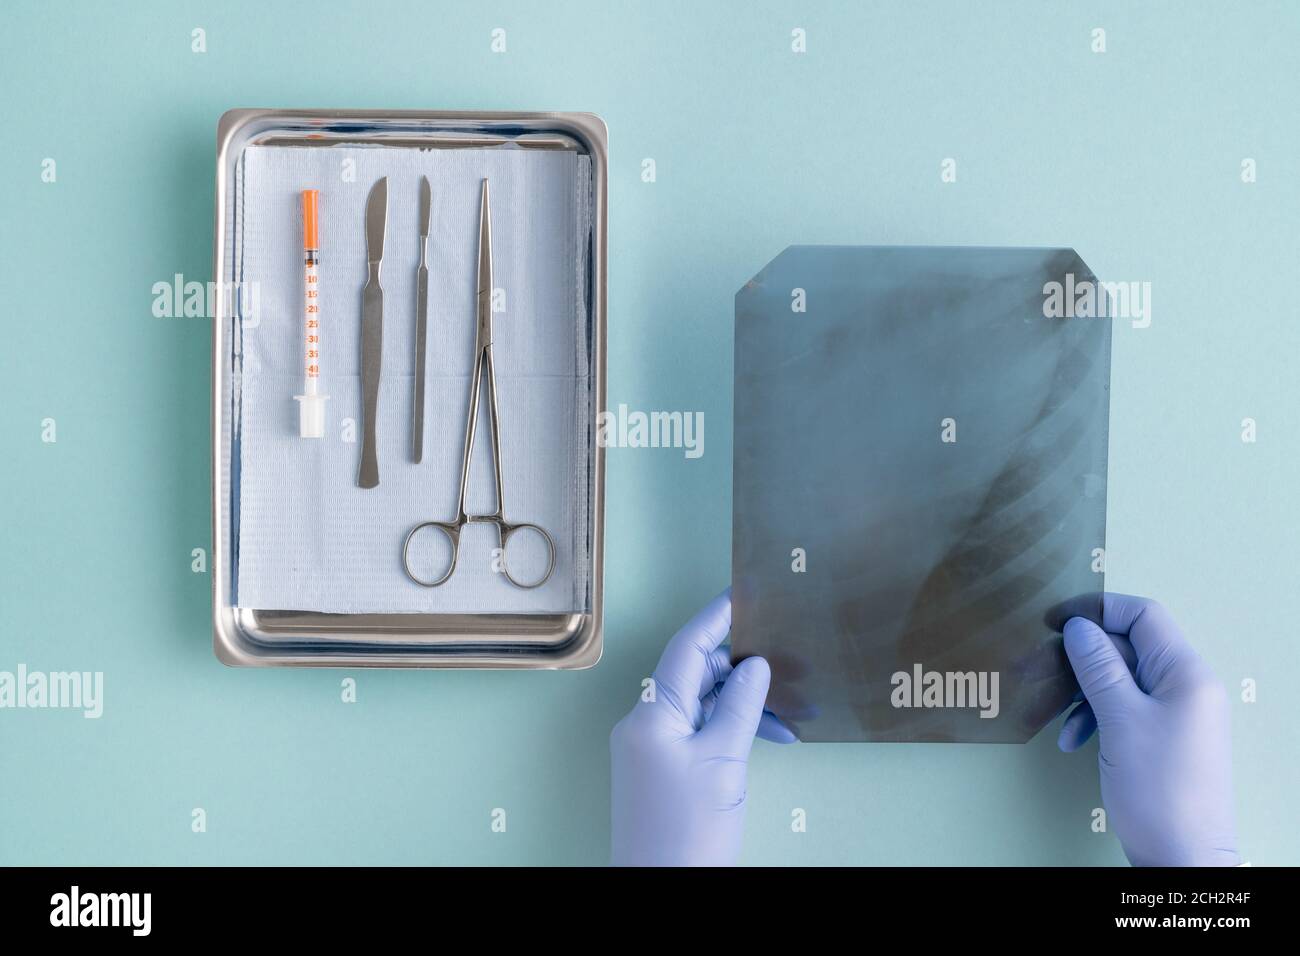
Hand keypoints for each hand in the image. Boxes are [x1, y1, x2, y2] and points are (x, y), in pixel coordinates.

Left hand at [610, 589, 794, 865]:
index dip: (716, 618)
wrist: (663, 892)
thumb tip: (755, 665)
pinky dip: (730, 728)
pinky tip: (767, 736)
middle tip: (784, 658)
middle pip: (694, 674)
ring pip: (699, 704)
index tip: (744, 594)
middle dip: (739, 666)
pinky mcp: (662, 771)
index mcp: (651, 714)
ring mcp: (651, 749)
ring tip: (790, 710)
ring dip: (741, 702)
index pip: (687, 649)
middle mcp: (644, 725)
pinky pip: (697, 731)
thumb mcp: (724, 763)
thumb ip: (740, 708)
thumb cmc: (688, 833)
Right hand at [1058, 593, 1239, 865]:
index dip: (1099, 610)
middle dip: (1086, 659)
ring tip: (1063, 720)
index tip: (1056, 620)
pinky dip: (1095, 717)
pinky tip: (1075, 739)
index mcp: (1186, 674)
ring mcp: (1175, 713)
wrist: (1181, 856)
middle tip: (1047, 670)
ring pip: (1121, 679)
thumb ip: (1098, 668)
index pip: (1144, 616)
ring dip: (1086, 693)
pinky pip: (1123, 708)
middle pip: (1129, 647)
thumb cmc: (1158, 789)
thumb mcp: (1120, 720)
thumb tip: (1078, 628)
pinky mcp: (1161, 736)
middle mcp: (1186, 687)